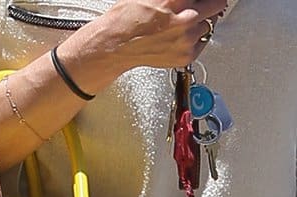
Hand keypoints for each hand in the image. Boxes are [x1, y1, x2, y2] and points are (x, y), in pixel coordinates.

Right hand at [103, 0, 225, 67]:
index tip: (202, 0)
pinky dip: (195, 38)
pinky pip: (202, 42)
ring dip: (201, 21)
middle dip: (208, 3)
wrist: (114, 45)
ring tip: (183, 22)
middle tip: (199, 4)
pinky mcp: (185, 56)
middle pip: (217, 4)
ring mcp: (186, 40)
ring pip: (210, 24)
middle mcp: (184, 20)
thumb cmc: (126, 19)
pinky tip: (180, 36)